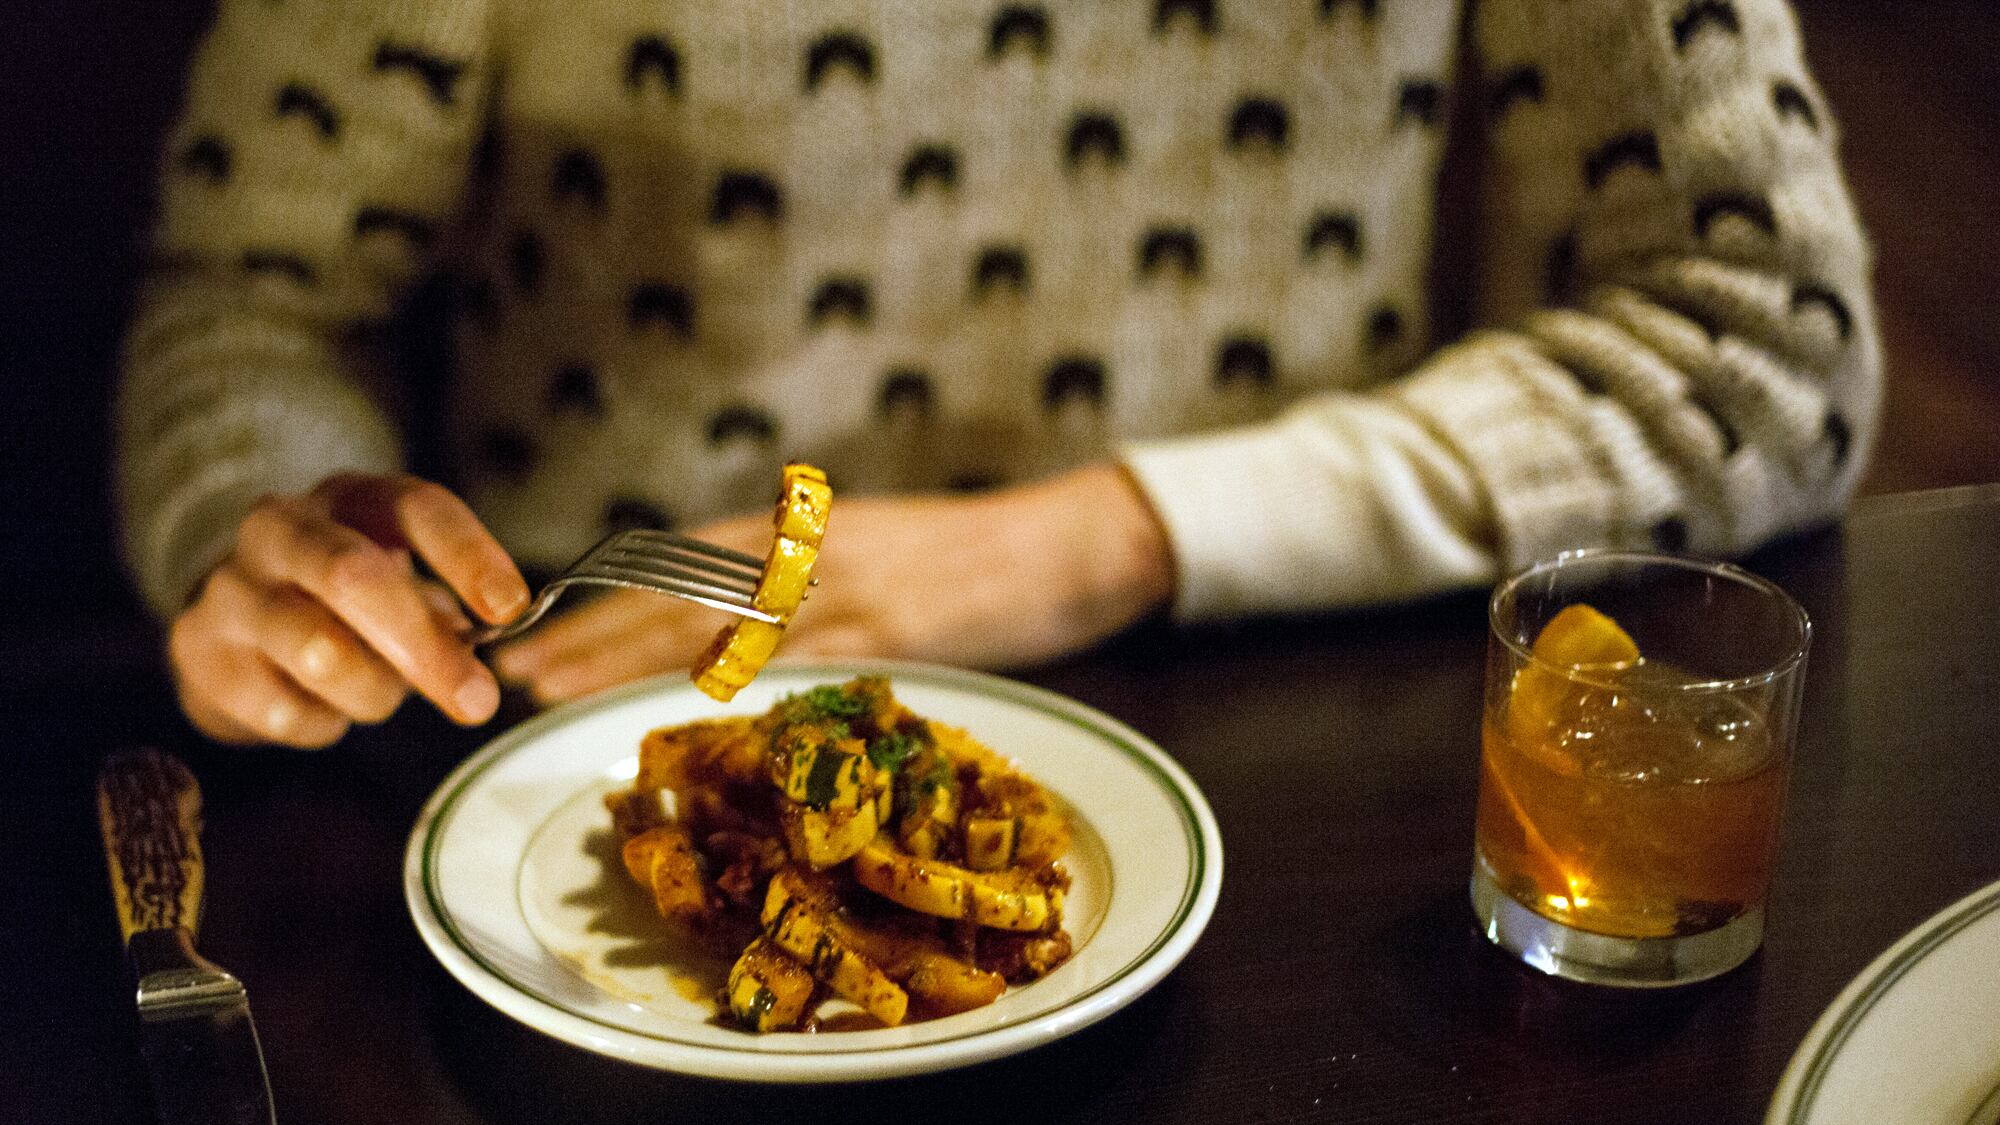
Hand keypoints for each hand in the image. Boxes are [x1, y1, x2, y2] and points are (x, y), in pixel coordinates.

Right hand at [169, 473, 529, 746]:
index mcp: (349, 499)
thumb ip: (445, 611)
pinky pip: (286, 711)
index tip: (510, 608)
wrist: (232, 618)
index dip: (468, 556)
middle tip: (475, 700)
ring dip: (373, 692)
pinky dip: (324, 723)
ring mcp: (231, 588)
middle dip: (422, 645)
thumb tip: (482, 647)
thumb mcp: (400, 583)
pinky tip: (319, 705)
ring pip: (320, 652)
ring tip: (378, 693)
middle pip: (353, 575)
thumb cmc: (341, 600)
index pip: (417, 508)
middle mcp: (280, 529)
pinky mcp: (199, 652)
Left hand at [494, 462, 1176, 704]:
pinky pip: (792, 663)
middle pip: (675, 591)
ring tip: (551, 690)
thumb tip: (724, 625)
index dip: (602, 598)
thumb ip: (800, 576)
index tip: (535, 629)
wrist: (1066, 542)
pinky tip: (676, 711)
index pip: (676, 562)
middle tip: (512, 670)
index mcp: (800, 528)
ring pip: (712, 625)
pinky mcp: (890, 631)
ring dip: (625, 661)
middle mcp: (807, 550)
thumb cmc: (970, 553)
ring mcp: (845, 589)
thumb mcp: (871, 545)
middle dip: (588, 632)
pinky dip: (728, 687)